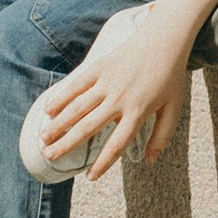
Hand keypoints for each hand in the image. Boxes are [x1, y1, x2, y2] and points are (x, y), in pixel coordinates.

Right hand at [35, 17, 191, 175]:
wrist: (164, 40)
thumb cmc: (170, 77)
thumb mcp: (174, 109)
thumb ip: (162, 136)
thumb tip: (150, 161)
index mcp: (138, 112)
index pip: (116, 145)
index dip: (102, 164)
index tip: (90, 178)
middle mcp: (119, 99)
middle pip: (88, 128)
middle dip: (67, 145)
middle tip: (50, 157)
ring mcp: (107, 82)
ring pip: (78, 107)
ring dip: (59, 124)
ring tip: (43, 139)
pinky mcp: (100, 67)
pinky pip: (77, 85)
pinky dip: (62, 97)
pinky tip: (49, 110)